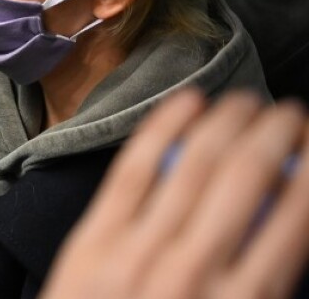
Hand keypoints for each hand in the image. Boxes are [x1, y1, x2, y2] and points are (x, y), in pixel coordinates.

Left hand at [41, 89, 308, 298]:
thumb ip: (269, 288)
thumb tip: (292, 221)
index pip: (295, 220)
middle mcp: (194, 273)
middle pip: (246, 178)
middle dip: (276, 134)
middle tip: (292, 113)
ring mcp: (138, 253)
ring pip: (193, 164)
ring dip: (229, 122)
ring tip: (249, 102)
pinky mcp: (93, 240)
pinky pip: (133, 171)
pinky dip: (164, 129)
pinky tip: (188, 102)